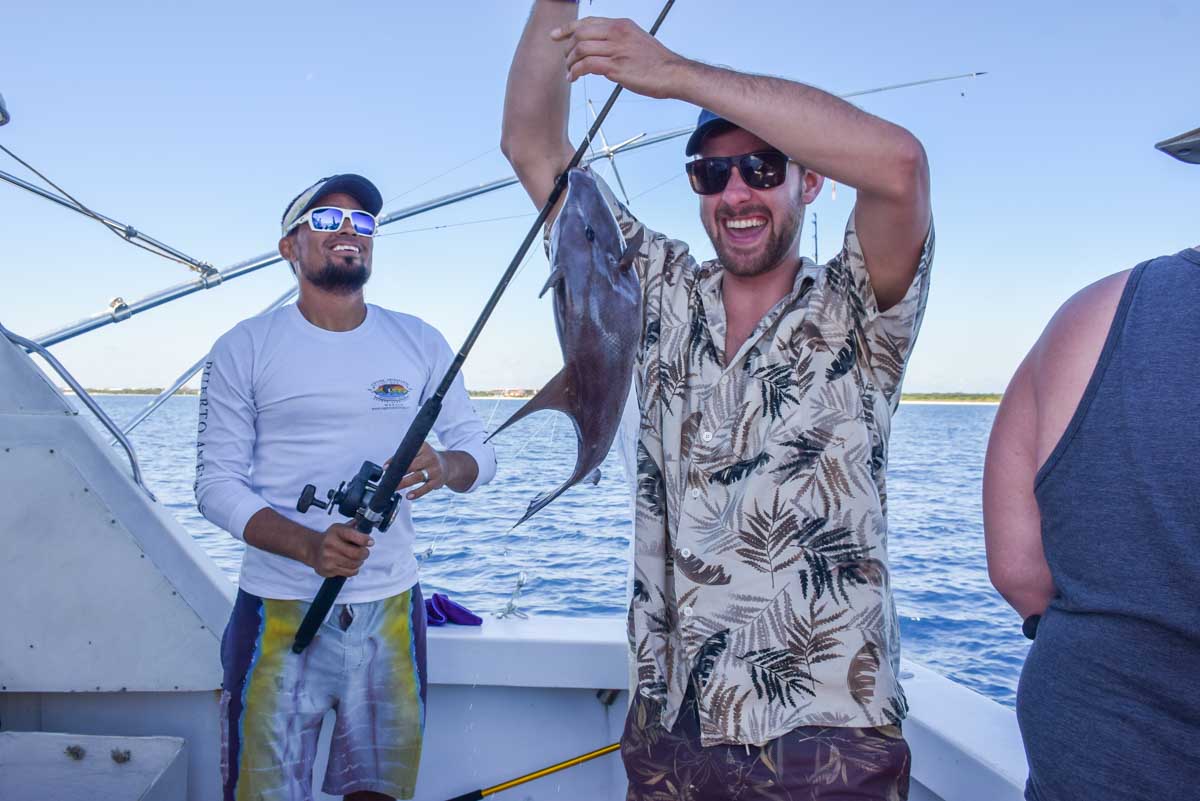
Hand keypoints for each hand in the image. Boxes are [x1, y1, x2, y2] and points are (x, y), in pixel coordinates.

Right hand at [310, 522, 372, 578]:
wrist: (313, 550)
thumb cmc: (331, 539)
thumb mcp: (340, 528)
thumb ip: (353, 527)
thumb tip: (363, 523)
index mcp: (336, 531)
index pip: (355, 536)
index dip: (366, 540)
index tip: (370, 542)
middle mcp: (331, 544)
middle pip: (358, 553)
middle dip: (365, 553)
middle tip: (364, 552)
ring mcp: (329, 558)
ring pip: (355, 564)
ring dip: (359, 562)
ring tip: (356, 558)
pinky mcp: (329, 569)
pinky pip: (350, 572)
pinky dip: (354, 569)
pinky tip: (349, 565)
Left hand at [391, 442, 448, 501]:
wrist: (448, 465)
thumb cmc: (427, 459)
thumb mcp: (419, 452)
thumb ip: (405, 457)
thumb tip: (388, 467)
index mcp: (423, 447)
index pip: (407, 453)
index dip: (395, 460)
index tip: (385, 467)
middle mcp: (430, 457)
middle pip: (412, 465)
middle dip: (399, 473)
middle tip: (388, 479)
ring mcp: (435, 469)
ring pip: (417, 477)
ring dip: (405, 483)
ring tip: (395, 488)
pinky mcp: (437, 481)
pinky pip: (426, 488)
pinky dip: (417, 493)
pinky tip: (409, 496)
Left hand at [551, 17, 684, 98]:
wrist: (673, 73)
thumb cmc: (656, 62)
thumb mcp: (636, 41)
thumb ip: (617, 41)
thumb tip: (600, 50)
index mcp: (621, 25)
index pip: (588, 22)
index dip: (568, 28)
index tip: (556, 35)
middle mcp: (617, 33)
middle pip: (580, 33)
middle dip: (568, 47)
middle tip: (566, 60)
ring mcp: (616, 49)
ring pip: (581, 48)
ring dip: (570, 61)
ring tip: (570, 72)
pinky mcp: (616, 66)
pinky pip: (586, 65)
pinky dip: (575, 71)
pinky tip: (574, 77)